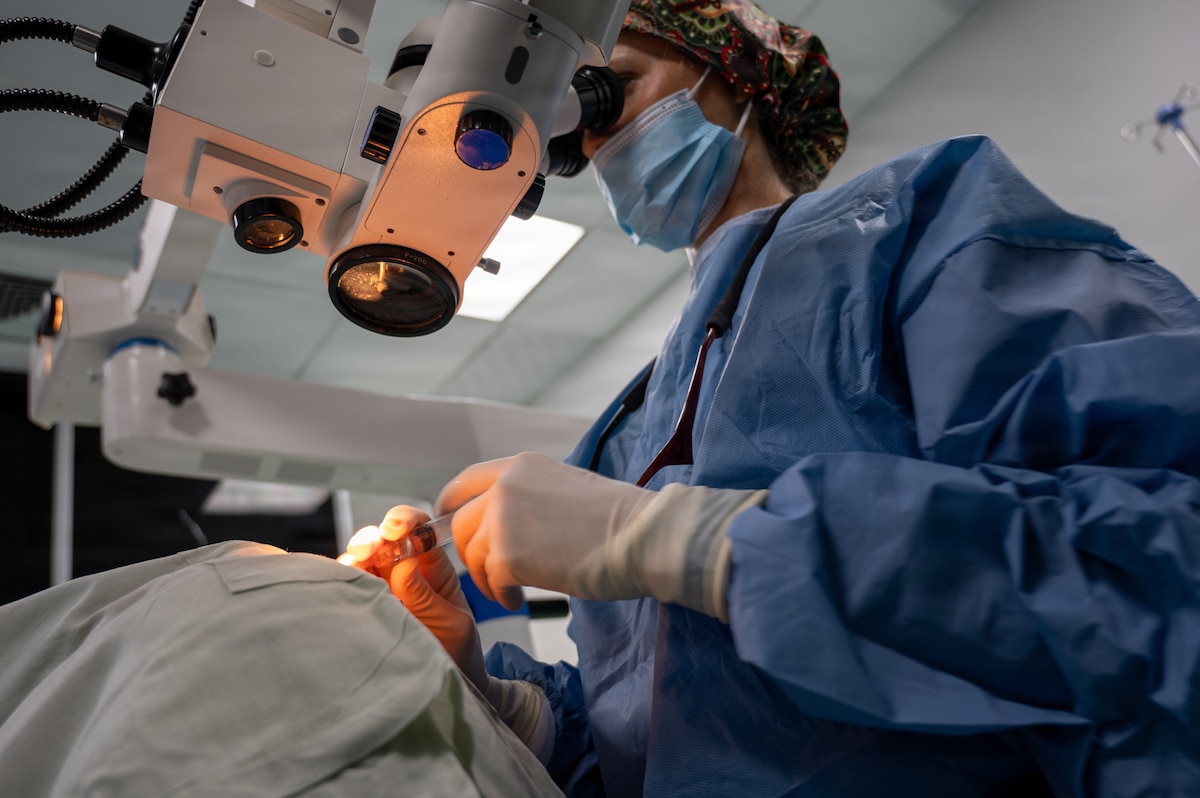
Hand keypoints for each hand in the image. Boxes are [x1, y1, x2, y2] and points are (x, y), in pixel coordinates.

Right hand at [338, 506, 486, 690]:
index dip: (405, 521)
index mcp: (433, 570)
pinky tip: (343, 582)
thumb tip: (403, 564)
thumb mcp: (451, 625)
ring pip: (360, 562)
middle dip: (371, 538)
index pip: (419, 531)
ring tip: (353, 566)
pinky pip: (348, 588)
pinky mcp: (364, 609)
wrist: (446, 694)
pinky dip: (341, 581)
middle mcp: (404, 574)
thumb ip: (426, 596)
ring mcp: (382, 591)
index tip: (393, 527)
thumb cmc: (457, 655)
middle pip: (382, 542)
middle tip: (367, 548)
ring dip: (353, 559)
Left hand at [437, 452, 767, 620]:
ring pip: (471, 555)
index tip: (452, 529)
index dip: (452, 509)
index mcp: (521, 466)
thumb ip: (529, 499)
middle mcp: (505, 486)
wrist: (643, 537)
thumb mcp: (564, 489)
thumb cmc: (620, 519)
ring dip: (488, 577)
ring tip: (514, 589)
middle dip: (471, 552)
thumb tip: (506, 523)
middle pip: (460, 524)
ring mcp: (502, 520)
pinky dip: (501, 594)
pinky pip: (489, 581)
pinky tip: (521, 597)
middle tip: (493, 571)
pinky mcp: (508, 557)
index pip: (464, 482)